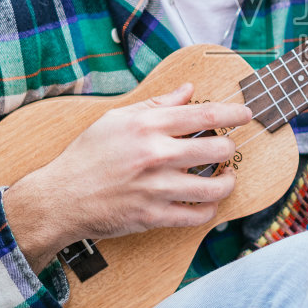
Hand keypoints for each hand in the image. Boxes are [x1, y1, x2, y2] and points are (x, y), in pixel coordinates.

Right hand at [3, 83, 252, 268]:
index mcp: (148, 126)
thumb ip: (158, 104)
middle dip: (229, 147)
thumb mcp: (117, 119)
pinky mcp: (154, 217)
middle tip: (227, 148)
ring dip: (228, 181)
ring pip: (214, 187)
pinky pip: (197, 215)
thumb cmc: (88, 154)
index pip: (205, 114)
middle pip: (217, 149)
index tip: (246, 114)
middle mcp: (156, 155)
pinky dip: (209, 209)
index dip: (233, 113)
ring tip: (226, 176)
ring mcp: (156, 189)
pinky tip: (208, 201)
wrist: (61, 197)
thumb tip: (189, 90)